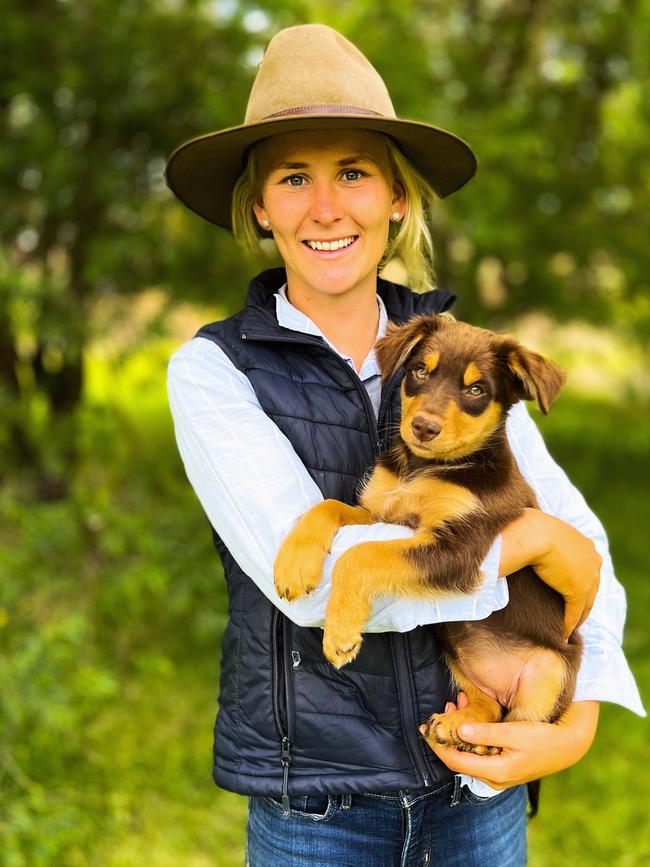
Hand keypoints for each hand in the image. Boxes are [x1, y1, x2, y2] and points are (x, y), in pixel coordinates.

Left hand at [421, 694, 599, 789]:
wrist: (568, 747)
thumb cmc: (543, 739)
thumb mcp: (515, 733)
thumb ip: (487, 733)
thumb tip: (460, 731)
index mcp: (496, 772)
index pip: (455, 762)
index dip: (437, 746)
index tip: (424, 730)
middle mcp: (493, 777)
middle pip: (459, 759)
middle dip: (447, 735)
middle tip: (440, 710)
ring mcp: (498, 773)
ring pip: (468, 754)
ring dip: (458, 731)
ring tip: (455, 704)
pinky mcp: (502, 765)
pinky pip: (478, 752)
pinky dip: (470, 735)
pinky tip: (469, 717)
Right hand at [500, 508, 601, 637]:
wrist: (534, 533)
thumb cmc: (532, 529)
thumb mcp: (545, 533)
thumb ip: (547, 542)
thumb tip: (529, 542)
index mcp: (586, 545)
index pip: (587, 570)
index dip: (580, 584)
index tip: (572, 594)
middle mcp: (592, 560)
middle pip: (591, 589)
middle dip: (583, 603)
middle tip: (574, 616)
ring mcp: (588, 576)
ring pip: (585, 604)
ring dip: (577, 617)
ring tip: (568, 627)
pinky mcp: (578, 590)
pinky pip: (575, 612)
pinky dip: (568, 624)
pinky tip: (563, 633)